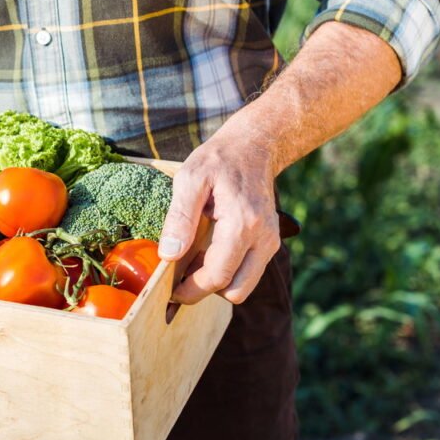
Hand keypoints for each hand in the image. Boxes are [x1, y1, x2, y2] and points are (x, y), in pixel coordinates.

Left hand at [157, 128, 281, 304]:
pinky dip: (226, 273)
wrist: (252, 148)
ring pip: (243, 287)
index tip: (170, 292)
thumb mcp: (189, 180)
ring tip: (191, 265)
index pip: (218, 275)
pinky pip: (247, 273)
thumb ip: (179, 218)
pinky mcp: (269, 244)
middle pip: (235, 290)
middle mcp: (264, 238)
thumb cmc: (218, 161)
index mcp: (243, 223)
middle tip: (178, 281)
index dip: (191, 290)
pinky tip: (205, 256)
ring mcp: (270, 242)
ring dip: (216, 284)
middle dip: (204, 291)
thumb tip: (169, 254)